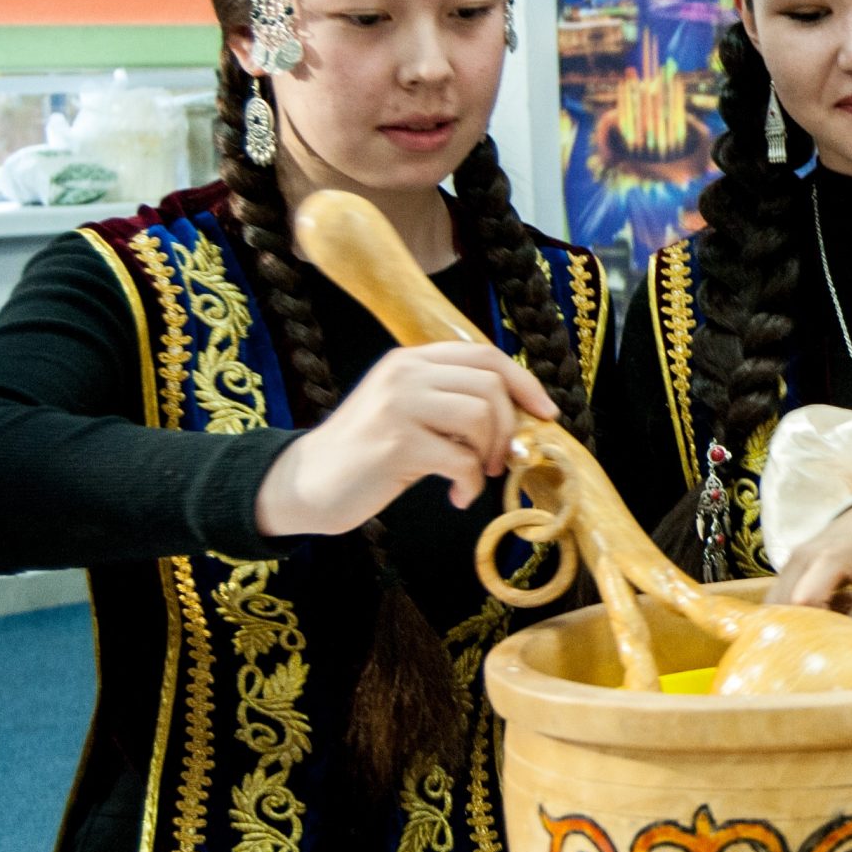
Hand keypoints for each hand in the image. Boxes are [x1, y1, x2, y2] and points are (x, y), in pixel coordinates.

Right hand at [254, 341, 555, 536]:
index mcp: (411, 360)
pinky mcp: (395, 442)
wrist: (304, 483)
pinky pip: (461, 459)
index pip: (485, 355)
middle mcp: (404, 372)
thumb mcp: (411, 414)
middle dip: (510, 429)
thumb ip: (455, 404)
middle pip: (490, 387)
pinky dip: (471, 483)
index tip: (547, 413)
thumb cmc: (368, 454)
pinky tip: (458, 496)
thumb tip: (524, 420)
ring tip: (476, 475)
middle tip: (501, 461)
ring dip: (491, 455)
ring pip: (481, 417)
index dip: (525, 383)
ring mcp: (397, 404)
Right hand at [761, 499, 851, 635]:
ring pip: (774, 602)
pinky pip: (776, 597)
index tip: (831, 643)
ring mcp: (790, 561)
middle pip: (782, 604)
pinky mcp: (786, 567)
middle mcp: (802, 558)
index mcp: (830, 558)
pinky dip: (787, 614)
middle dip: (797, 630)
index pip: (806, 599)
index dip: (814, 626)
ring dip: (789, 623)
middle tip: (816, 648)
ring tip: (814, 636)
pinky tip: (808, 623)